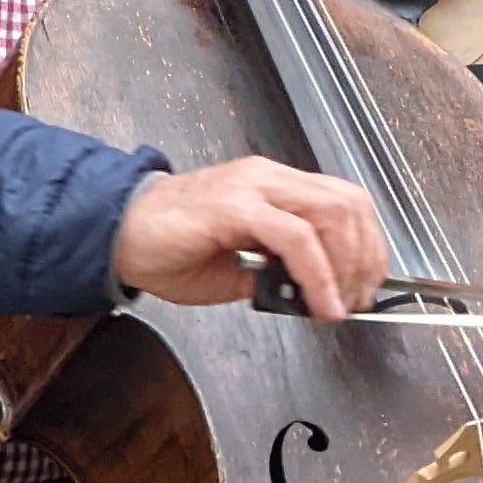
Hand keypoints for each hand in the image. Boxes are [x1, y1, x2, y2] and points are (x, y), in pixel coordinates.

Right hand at [111, 156, 386, 311]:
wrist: (115, 236)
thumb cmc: (171, 249)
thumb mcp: (238, 267)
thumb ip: (277, 271)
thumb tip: (315, 294)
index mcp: (274, 185)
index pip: (344, 201)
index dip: (367, 244)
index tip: (367, 285)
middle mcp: (269, 178)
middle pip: (347, 203)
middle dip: (365, 257)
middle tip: (359, 300)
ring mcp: (252, 188)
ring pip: (330, 213)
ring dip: (346, 266)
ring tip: (339, 305)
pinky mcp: (234, 207)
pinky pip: (295, 237)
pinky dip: (317, 274)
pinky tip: (317, 303)